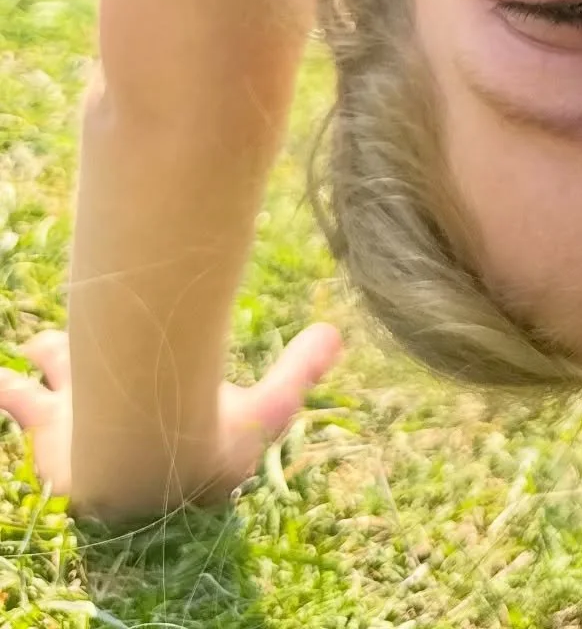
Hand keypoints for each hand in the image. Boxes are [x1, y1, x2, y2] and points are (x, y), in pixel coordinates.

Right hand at [0, 323, 342, 514]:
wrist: (144, 455)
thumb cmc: (208, 438)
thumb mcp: (268, 406)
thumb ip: (300, 371)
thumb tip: (339, 335)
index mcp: (171, 451)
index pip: (173, 427)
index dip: (176, 408)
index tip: (179, 389)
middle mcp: (125, 443)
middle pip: (112, 403)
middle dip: (105, 373)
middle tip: (108, 351)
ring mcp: (84, 430)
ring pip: (64, 390)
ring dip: (57, 362)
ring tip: (41, 344)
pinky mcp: (49, 425)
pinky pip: (21, 405)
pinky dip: (11, 392)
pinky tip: (1, 380)